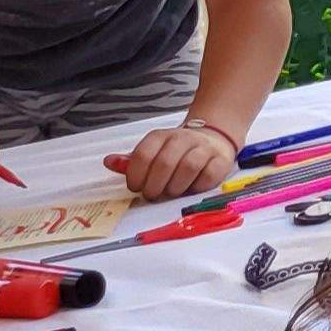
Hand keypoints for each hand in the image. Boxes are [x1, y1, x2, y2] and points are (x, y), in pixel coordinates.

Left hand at [114, 118, 236, 202]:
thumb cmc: (177, 151)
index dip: (136, 175)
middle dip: (154, 185)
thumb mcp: (152, 151)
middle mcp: (183, 139)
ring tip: (170, 192)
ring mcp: (204, 148)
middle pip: (165, 162)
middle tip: (152, 194)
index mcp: (161, 136)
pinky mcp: (221, 160)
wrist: (213, 139)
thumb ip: (131, 161)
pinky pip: (208, 175)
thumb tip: (108, 162)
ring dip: (175, 186)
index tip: (135, 187)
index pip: (144, 154)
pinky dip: (197, 186)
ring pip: (188, 167)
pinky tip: (190, 188)